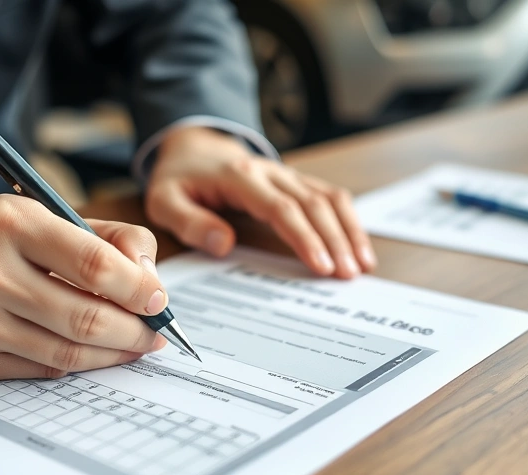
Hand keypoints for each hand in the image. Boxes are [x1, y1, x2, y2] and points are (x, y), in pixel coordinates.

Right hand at [0, 192, 167, 380]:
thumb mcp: (48, 215)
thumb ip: (112, 240)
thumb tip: (152, 285)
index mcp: (10, 222)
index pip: (94, 264)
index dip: (138, 289)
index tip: (159, 301)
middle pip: (85, 318)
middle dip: (134, 332)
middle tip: (154, 336)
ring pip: (66, 354)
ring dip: (111, 355)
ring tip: (131, 346)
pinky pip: (40, 371)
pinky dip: (73, 365)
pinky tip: (87, 353)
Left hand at [145, 127, 375, 277]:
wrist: (192, 147)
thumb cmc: (179, 179)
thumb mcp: (164, 200)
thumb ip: (189, 222)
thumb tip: (223, 244)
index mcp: (239, 177)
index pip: (280, 208)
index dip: (304, 237)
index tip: (321, 265)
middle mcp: (270, 171)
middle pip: (313, 204)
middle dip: (335, 240)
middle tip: (348, 274)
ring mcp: (287, 175)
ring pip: (329, 197)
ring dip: (349, 230)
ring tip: (362, 265)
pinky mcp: (297, 181)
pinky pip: (331, 196)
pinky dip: (348, 220)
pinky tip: (359, 247)